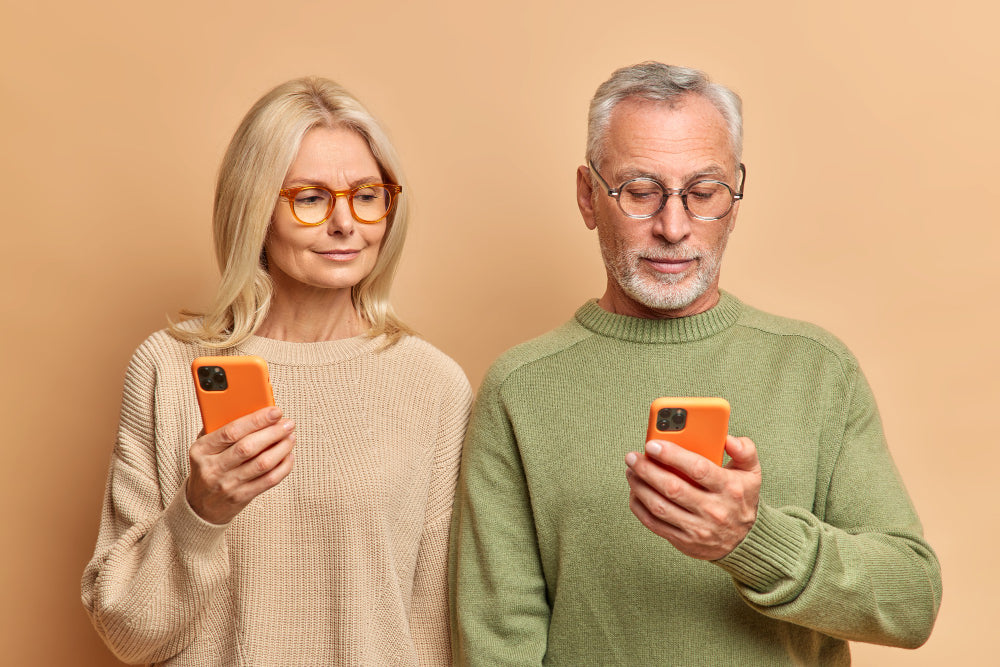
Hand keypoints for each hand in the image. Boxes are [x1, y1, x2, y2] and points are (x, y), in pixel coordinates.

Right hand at [186, 406, 295, 524]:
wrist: (199, 506)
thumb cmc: (207, 466)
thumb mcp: (205, 446)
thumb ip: (221, 427)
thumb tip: (252, 407)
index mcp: (202, 450)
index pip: (231, 432)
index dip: (256, 420)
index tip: (275, 411)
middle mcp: (213, 468)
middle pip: (248, 447)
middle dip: (273, 432)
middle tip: (288, 423)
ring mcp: (227, 484)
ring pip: (262, 464)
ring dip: (281, 448)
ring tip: (290, 437)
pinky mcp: (241, 497)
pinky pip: (269, 480)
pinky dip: (283, 466)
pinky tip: (288, 455)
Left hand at [625, 435, 760, 559]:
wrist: (745, 541)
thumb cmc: (742, 498)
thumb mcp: (751, 472)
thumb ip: (744, 450)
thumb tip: (728, 438)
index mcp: (729, 488)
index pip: (697, 468)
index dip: (672, 455)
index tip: (652, 444)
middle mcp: (714, 510)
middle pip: (673, 488)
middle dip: (647, 470)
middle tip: (632, 456)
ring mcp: (698, 528)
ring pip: (660, 506)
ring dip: (639, 487)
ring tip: (631, 471)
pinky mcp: (685, 542)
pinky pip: (655, 524)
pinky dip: (639, 507)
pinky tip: (634, 492)